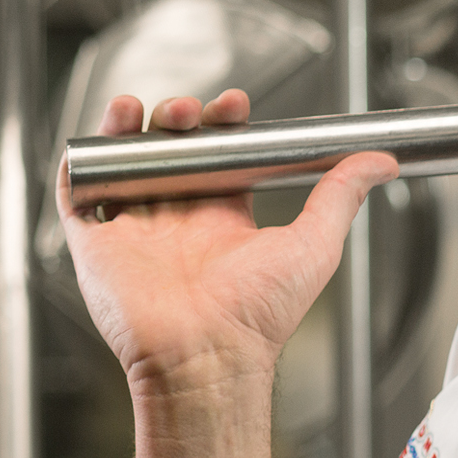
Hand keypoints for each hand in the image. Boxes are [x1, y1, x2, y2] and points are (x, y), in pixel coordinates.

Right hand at [58, 89, 397, 396]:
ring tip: (145, 109)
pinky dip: (79, 162)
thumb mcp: (315, 244)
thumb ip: (340, 196)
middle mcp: (178, 224)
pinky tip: (97, 137)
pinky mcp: (96, 245)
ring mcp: (135, 232)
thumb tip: (381, 161)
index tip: (235, 104)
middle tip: (192, 110)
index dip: (222, 126)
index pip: (217, 159)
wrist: (208, 353)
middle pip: (169, 154)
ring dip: (129, 128)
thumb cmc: (261, 313)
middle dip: (178, 120)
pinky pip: (76, 196)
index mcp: (224, 222)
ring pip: (123, 165)